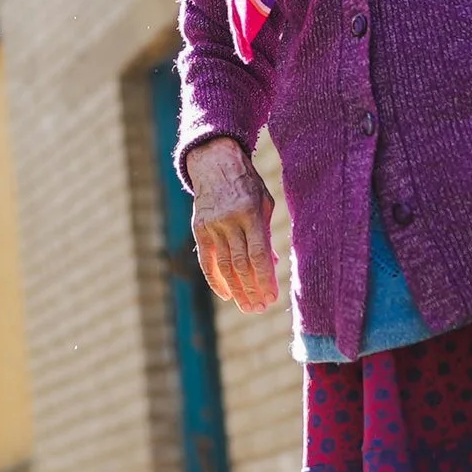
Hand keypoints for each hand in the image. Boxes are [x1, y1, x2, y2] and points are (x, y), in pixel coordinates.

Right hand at [184, 137, 280, 311]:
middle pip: (241, 264)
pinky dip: (216, 280)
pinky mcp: (199, 229)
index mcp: (250, 213)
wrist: (214, 162)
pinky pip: (206, 260)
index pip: (258, 254)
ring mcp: (212, 226)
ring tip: (247, 307)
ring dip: (237, 290)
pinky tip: (227, 295)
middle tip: (259, 309)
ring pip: (225, 266)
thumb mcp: (264, 202)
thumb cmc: (247, 183)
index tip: (272, 298)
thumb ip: (267, 233)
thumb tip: (270, 265)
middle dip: (252, 290)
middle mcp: (229, 221)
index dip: (265, 279)